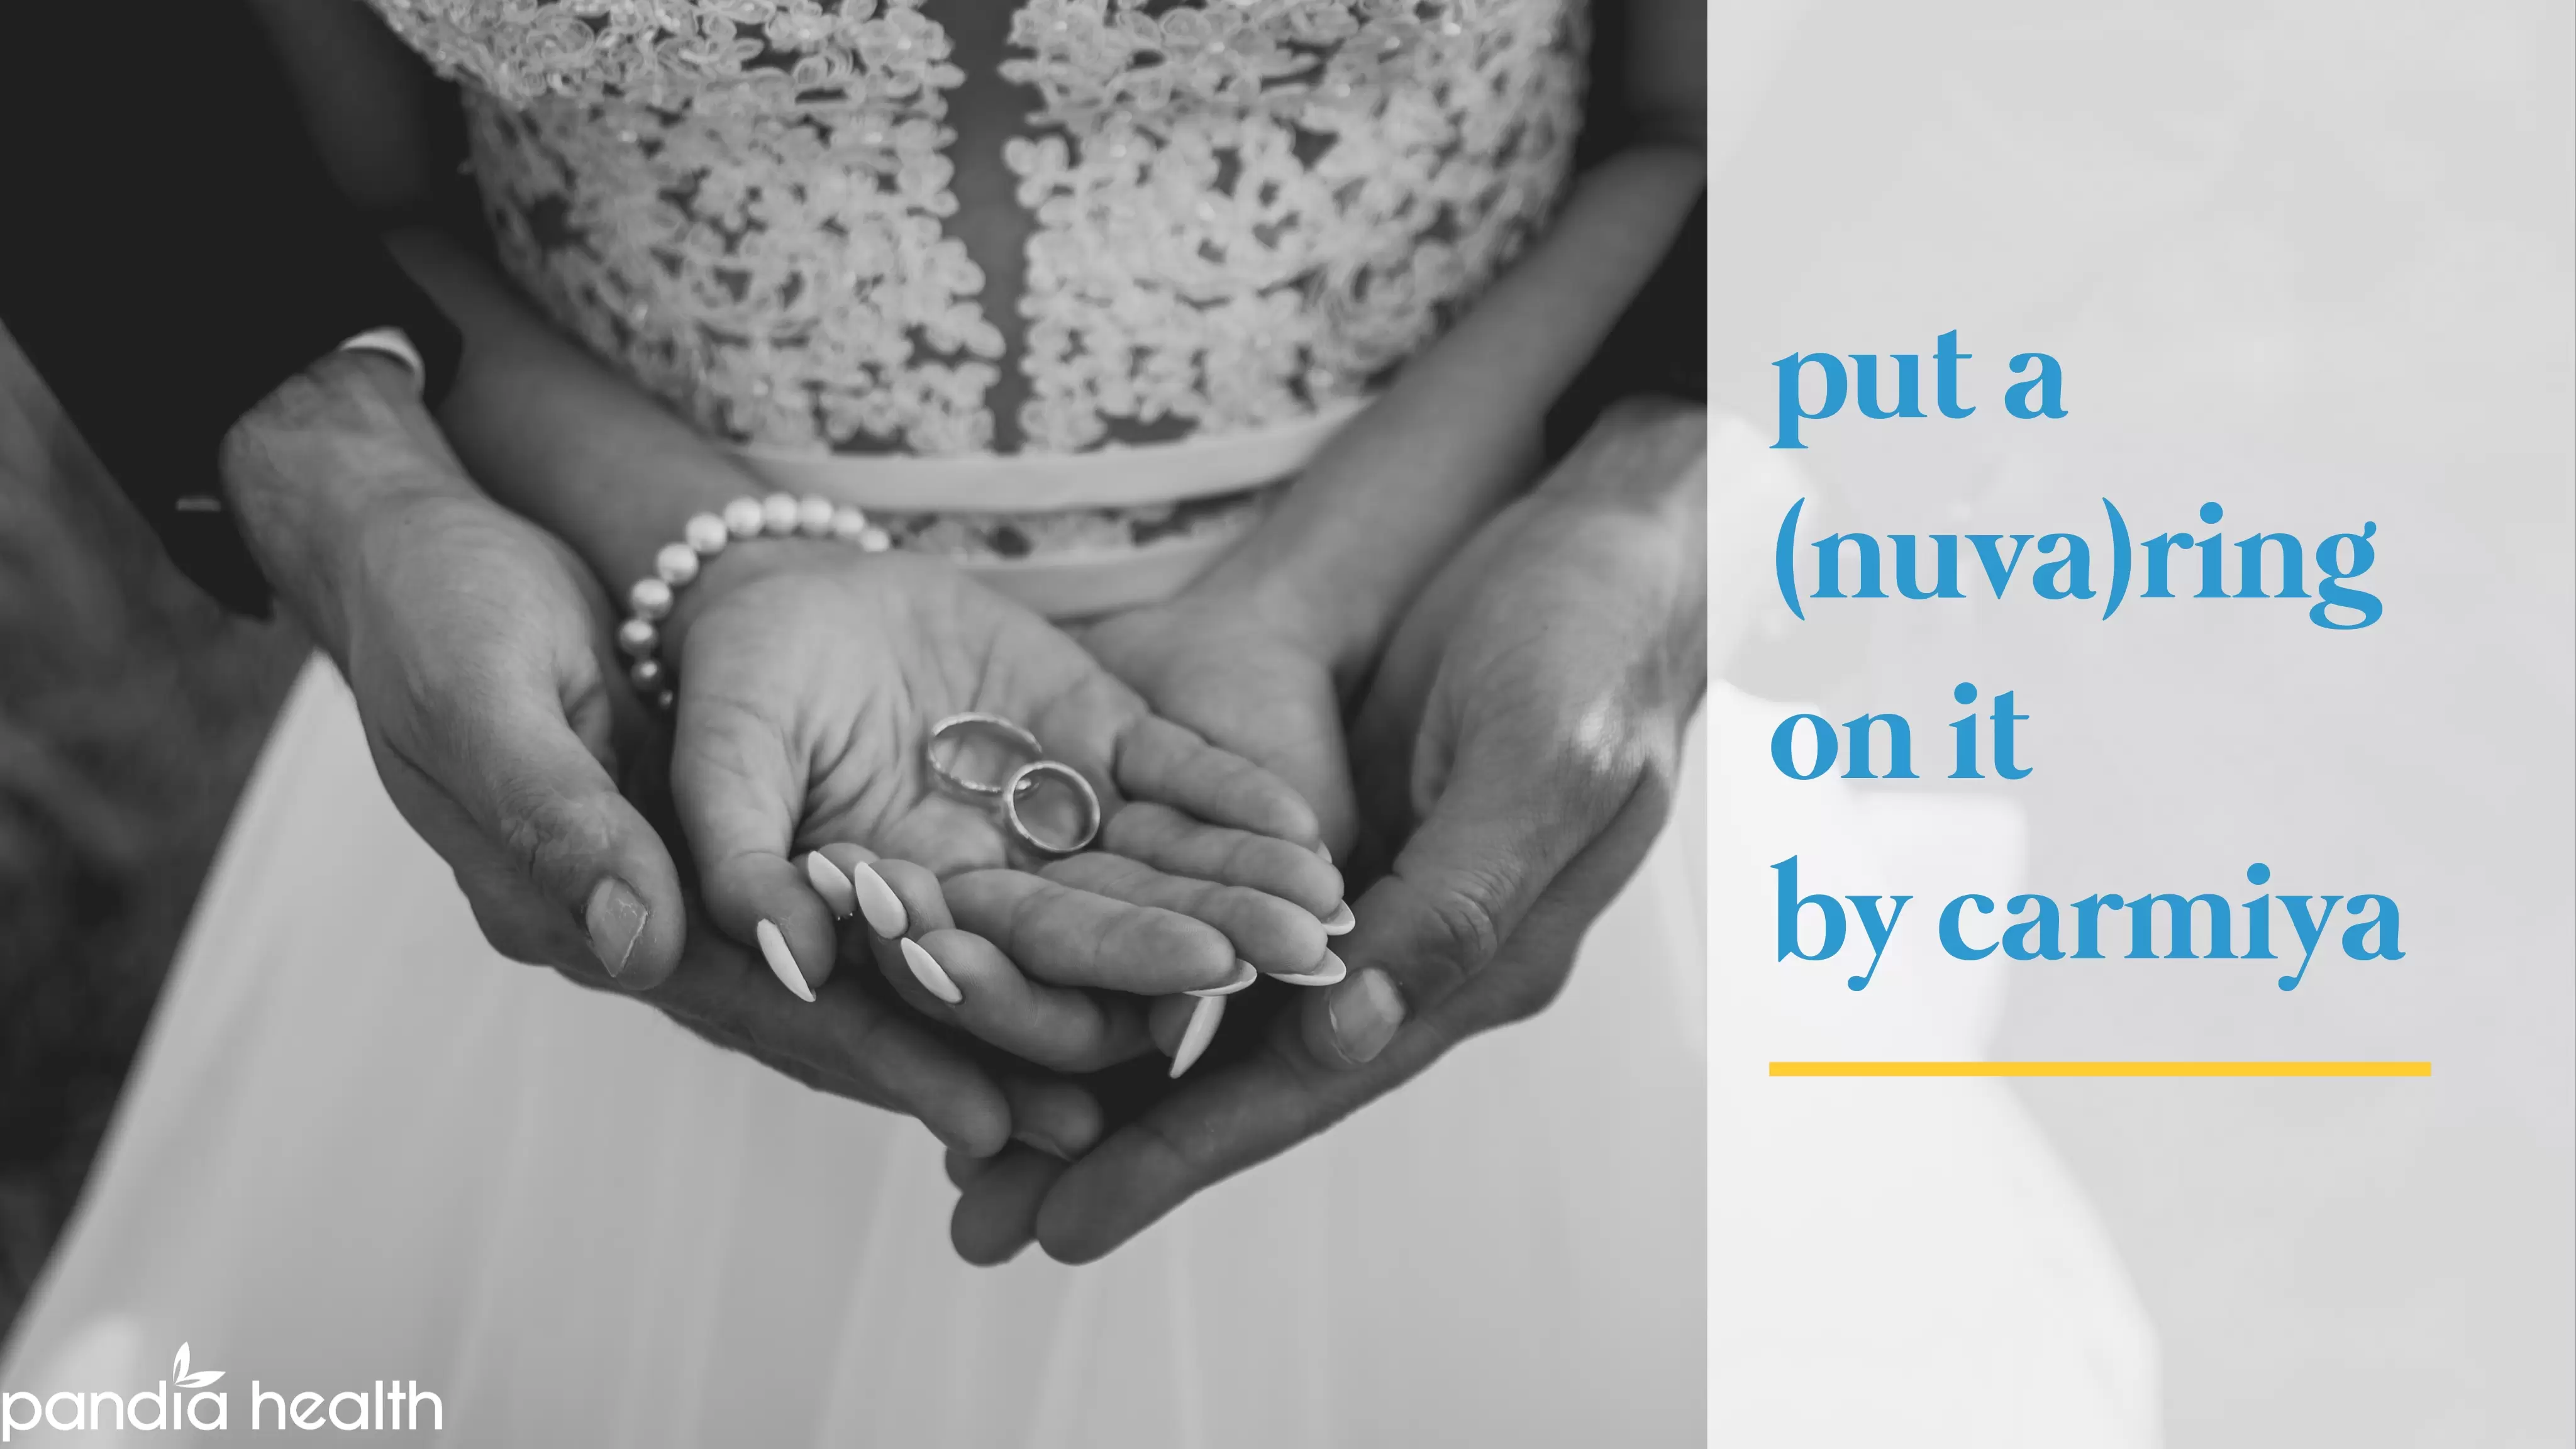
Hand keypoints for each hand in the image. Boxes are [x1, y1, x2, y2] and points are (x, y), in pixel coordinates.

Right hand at [220, 353, 1020, 1150]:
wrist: (418, 559)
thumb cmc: (442, 616)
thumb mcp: (487, 696)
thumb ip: (561, 818)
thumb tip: (641, 942)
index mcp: (567, 909)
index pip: (740, 998)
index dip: (864, 1052)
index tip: (980, 1110)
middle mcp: (630, 922)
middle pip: (806, 1013)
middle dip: (939, 1067)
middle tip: (1072, 1131)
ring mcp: (669, 885)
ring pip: (831, 973)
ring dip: (950, 1023)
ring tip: (1078, 1079)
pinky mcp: (708, 836)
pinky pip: (830, 906)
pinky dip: (918, 939)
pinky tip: (1013, 962)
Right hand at [663, 543, 1345, 1073]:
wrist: (784, 590)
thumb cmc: (735, 684)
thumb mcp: (721, 763)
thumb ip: (742, 859)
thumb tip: (786, 955)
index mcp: (903, 919)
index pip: (984, 985)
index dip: (1054, 1010)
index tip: (1141, 1026)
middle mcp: (994, 886)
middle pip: (1095, 937)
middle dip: (1184, 954)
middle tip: (1276, 969)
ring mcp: (1052, 813)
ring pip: (1157, 866)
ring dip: (1238, 890)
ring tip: (1317, 913)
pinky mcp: (1097, 737)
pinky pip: (1177, 774)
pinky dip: (1236, 796)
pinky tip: (1305, 826)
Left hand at [947, 400, 1707, 1260]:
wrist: (1614, 539)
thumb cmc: (1593, 640)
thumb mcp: (1544, 760)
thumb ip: (1458, 900)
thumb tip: (1347, 1036)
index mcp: (1475, 959)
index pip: (1309, 1083)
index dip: (1185, 1156)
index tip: (1069, 1226)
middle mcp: (1413, 950)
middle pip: (1245, 1075)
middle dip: (1118, 1151)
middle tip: (983, 1226)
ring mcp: (1368, 895)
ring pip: (1216, 1011)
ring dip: (1104, 1080)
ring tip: (979, 1147)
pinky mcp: (1331, 834)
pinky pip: (1212, 921)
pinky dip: (1129, 968)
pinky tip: (1045, 992)